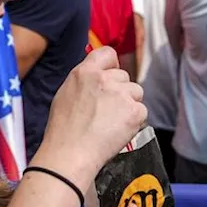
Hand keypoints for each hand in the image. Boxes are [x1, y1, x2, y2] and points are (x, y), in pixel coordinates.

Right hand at [36, 47, 145, 184]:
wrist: (72, 153)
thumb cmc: (64, 130)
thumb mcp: (66, 94)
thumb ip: (85, 81)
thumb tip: (97, 78)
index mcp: (85, 71)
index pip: (108, 54)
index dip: (112, 65)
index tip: (111, 76)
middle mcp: (105, 79)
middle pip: (125, 77)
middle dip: (120, 91)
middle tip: (107, 111)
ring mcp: (122, 94)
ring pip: (136, 92)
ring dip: (129, 105)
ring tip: (112, 122)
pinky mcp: (135, 111)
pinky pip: (142, 111)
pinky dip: (134, 121)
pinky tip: (119, 130)